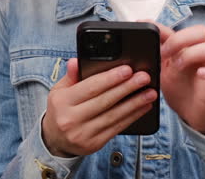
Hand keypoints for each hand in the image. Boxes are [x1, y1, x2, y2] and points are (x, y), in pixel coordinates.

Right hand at [41, 58, 157, 156]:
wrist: (55, 140)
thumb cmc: (61, 109)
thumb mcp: (60, 90)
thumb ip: (71, 76)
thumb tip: (77, 61)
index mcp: (62, 101)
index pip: (91, 87)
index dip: (111, 78)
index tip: (128, 69)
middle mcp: (71, 119)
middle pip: (105, 101)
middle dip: (127, 88)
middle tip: (144, 78)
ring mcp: (83, 134)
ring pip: (114, 116)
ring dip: (135, 104)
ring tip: (150, 93)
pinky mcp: (94, 144)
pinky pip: (117, 128)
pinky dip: (132, 117)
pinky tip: (143, 107)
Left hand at [142, 21, 204, 135]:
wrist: (188, 111)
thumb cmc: (176, 84)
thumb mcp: (161, 66)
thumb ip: (156, 48)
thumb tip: (142, 23)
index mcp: (186, 46)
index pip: (179, 29)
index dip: (164, 28)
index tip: (150, 34)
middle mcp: (200, 52)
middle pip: (201, 31)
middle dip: (181, 39)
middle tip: (165, 53)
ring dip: (193, 54)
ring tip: (178, 66)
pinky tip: (201, 74)